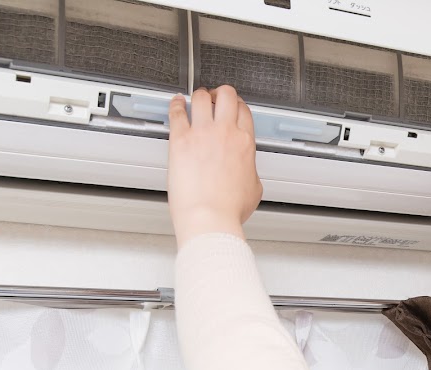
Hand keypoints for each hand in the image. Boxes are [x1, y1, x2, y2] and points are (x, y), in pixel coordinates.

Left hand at [167, 86, 262, 247]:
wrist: (210, 216)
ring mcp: (202, 133)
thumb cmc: (229, 207)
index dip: (237, 105)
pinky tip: (176, 103)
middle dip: (221, 93)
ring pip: (202, 97)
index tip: (232, 107)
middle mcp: (226, 133)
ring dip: (199, 95)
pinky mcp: (180, 139)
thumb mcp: (254, 189)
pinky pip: (177, 111)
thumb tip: (248, 170)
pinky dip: (176, 103)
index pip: (244, 111)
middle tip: (215, 98)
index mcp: (245, 143)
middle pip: (227, 95)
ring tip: (195, 99)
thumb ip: (251, 171)